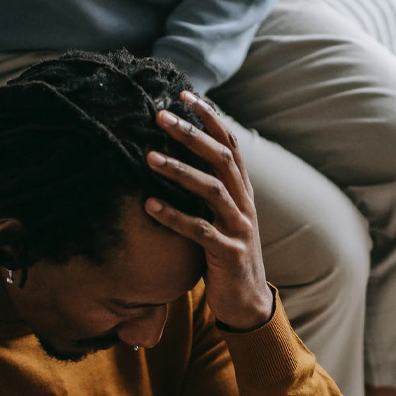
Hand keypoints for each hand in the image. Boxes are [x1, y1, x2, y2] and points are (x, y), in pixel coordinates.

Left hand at [145, 91, 272, 330]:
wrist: (247, 302)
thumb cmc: (226, 254)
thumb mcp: (222, 217)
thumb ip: (210, 189)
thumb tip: (181, 158)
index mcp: (243, 191)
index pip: (230, 143)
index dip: (209, 117)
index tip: (183, 94)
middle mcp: (244, 204)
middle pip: (221, 159)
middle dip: (190, 135)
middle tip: (159, 117)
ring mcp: (238, 228)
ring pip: (211, 190)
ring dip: (178, 172)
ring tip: (147, 158)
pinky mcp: (228, 253)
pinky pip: (200, 231)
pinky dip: (173, 217)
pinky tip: (148, 206)